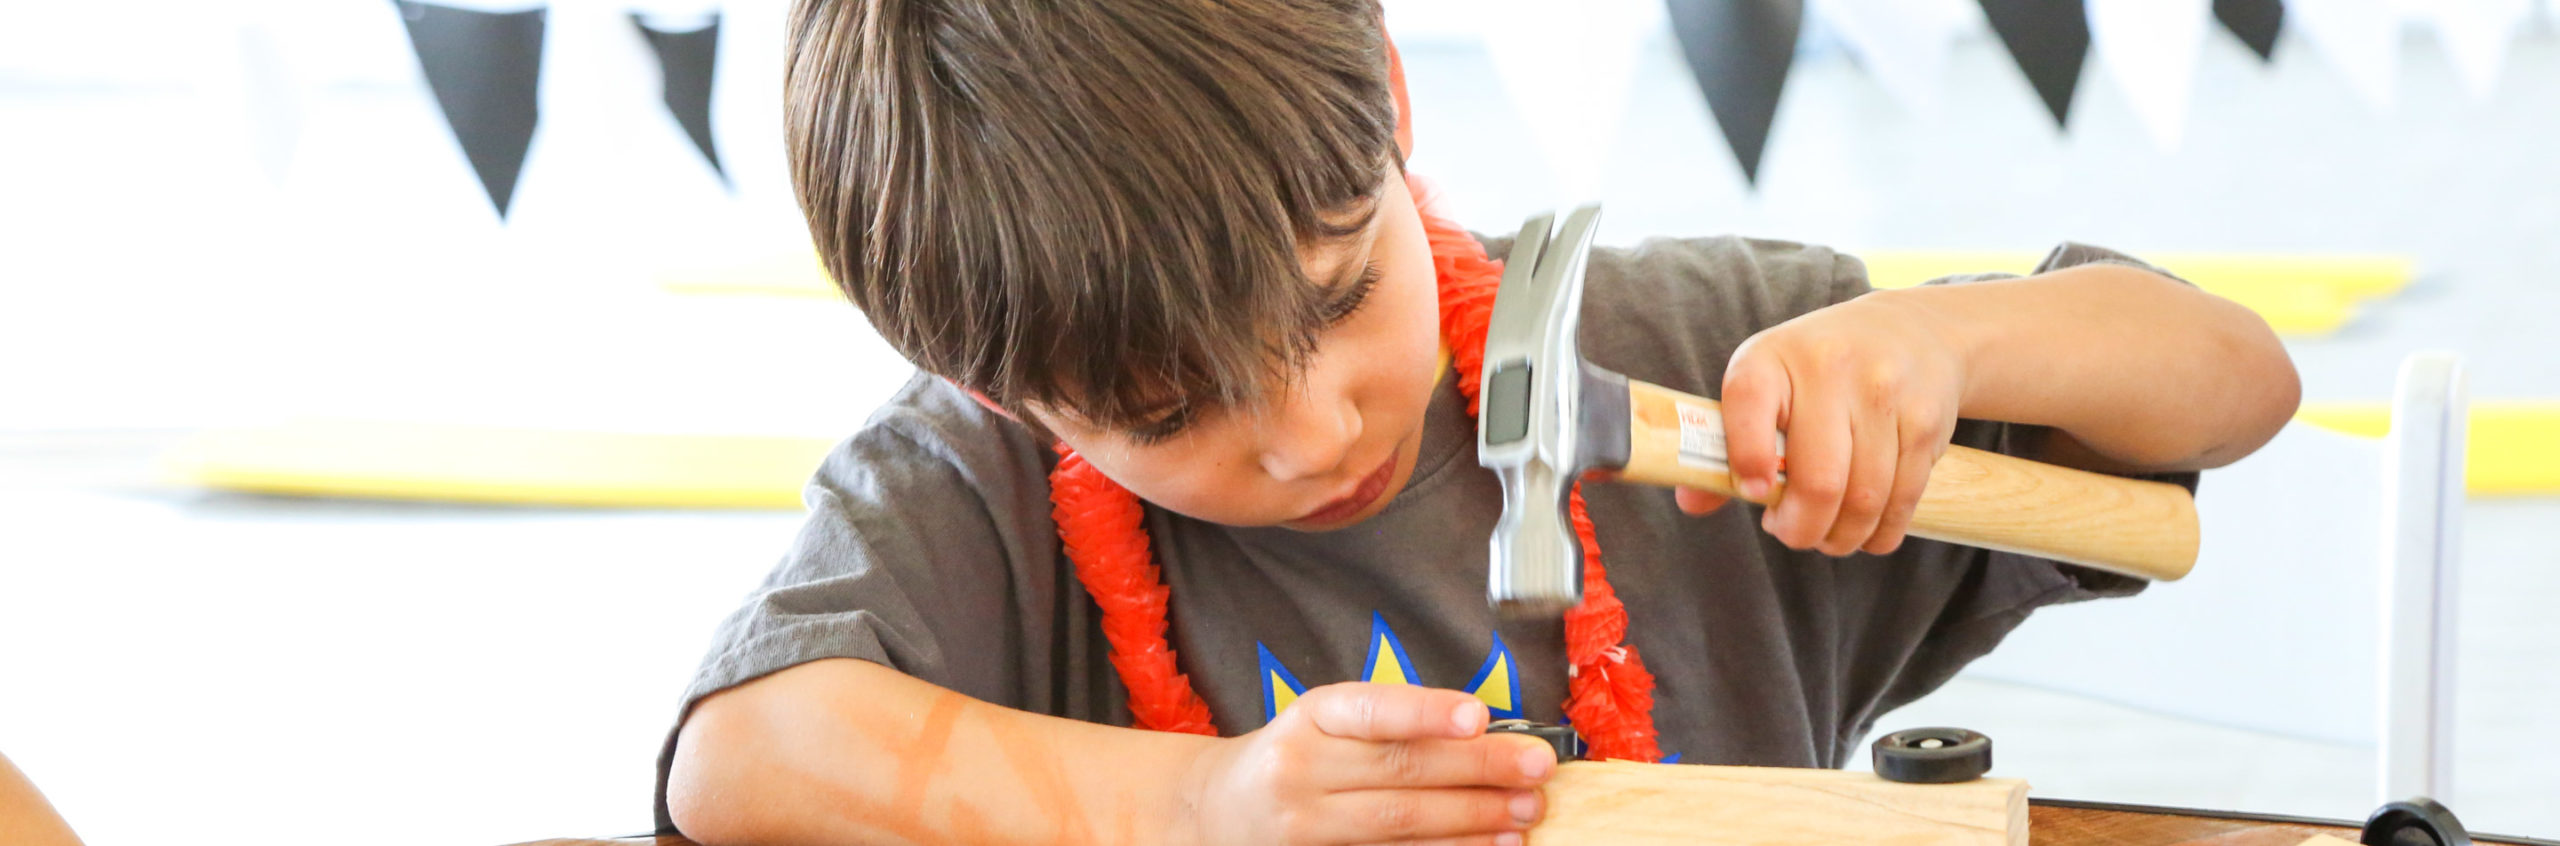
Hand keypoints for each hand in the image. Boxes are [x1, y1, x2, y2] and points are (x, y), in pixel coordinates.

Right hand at [1178, 682, 1556, 845]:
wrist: (1215, 810)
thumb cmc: (1293, 756)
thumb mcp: (1325, 722)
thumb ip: (1391, 724)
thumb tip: (1486, 732)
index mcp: (1310, 718)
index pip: (1372, 711)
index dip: (1425, 713)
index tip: (1479, 716)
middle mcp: (1302, 770)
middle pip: (1399, 770)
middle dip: (1478, 769)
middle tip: (1536, 768)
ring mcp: (1305, 826)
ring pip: (1399, 823)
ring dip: (1472, 820)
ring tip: (1525, 813)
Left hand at [1676, 290, 1965, 556]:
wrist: (1911, 331)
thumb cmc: (1818, 370)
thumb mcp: (1767, 384)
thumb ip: (1727, 443)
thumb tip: (1692, 503)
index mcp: (1771, 357)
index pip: (1747, 405)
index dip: (1746, 462)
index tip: (1753, 494)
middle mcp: (1829, 367)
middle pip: (1818, 480)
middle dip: (1802, 529)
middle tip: (1793, 535)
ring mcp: (1884, 392)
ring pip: (1865, 497)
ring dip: (1843, 537)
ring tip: (1829, 537)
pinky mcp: (1927, 420)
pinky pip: (1904, 497)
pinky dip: (1882, 532)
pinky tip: (1866, 532)